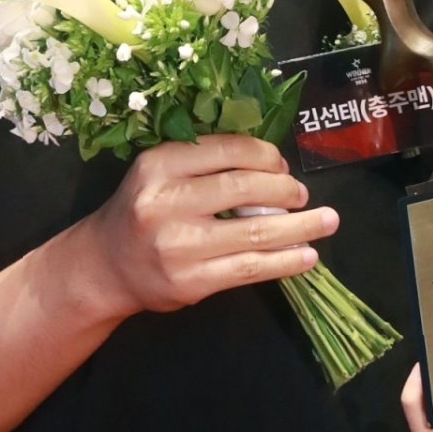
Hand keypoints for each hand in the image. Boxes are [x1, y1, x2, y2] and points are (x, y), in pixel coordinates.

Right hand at [82, 135, 337, 319]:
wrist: (104, 266)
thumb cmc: (142, 212)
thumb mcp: (159, 173)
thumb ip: (204, 164)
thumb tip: (274, 164)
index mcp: (159, 165)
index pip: (227, 150)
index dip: (265, 155)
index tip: (281, 164)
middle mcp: (165, 202)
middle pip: (244, 188)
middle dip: (285, 189)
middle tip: (302, 195)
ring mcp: (179, 246)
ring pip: (255, 232)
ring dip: (300, 227)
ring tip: (327, 222)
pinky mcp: (192, 281)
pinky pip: (250, 268)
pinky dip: (285, 261)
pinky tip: (307, 255)